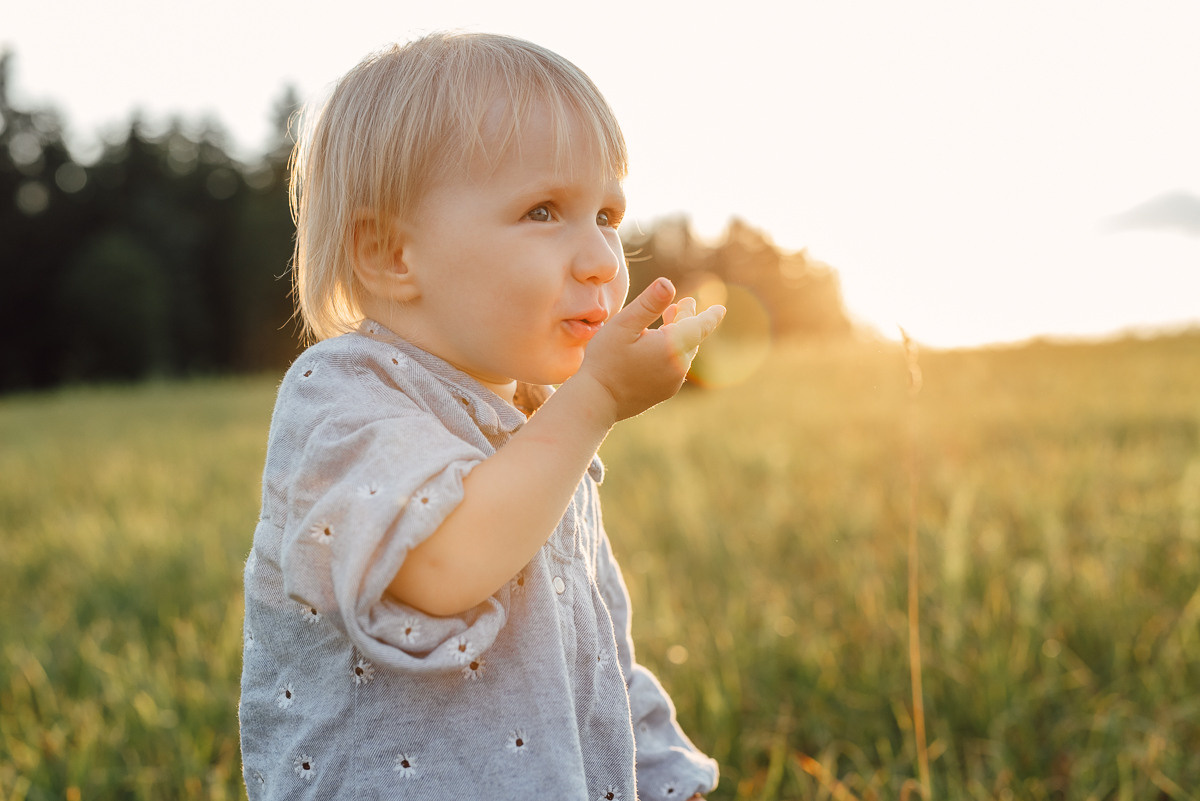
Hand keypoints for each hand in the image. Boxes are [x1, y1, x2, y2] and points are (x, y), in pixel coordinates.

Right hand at [575, 278, 724, 422]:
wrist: (596, 402)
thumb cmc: (605, 360)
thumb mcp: (623, 326)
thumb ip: (648, 304)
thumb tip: (668, 283)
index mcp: (672, 347)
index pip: (699, 327)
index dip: (709, 316)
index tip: (720, 309)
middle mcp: (678, 367)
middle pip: (691, 338)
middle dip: (688, 320)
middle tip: (685, 304)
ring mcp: (672, 382)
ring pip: (683, 353)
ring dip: (678, 336)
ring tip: (668, 322)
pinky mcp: (663, 392)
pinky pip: (674, 367)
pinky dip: (671, 353)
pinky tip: (656, 346)